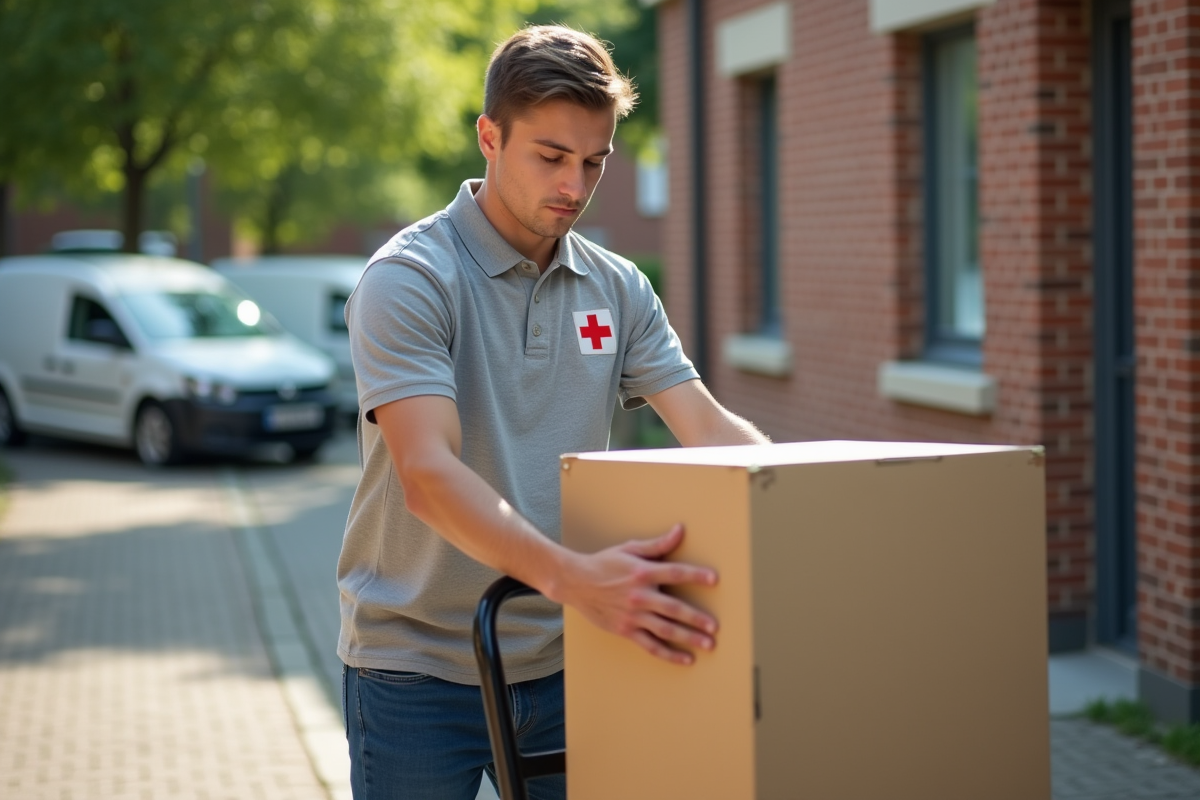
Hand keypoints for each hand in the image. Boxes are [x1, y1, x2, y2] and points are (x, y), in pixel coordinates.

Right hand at [557, 524, 718, 664]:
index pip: (675, 573)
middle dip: (696, 618)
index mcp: (642, 573)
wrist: (575, 582)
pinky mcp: (625, 630)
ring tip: (708, 644)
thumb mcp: (630, 549)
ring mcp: (632, 615)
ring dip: (688, 638)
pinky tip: (685, 659)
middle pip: (674, 608)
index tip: (714, 580)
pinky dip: (669, 654)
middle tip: (715, 627)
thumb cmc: (604, 563)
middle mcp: (639, 595)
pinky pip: (650, 645)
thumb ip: (658, 545)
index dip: (695, 575)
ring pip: (665, 629)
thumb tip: (680, 530)